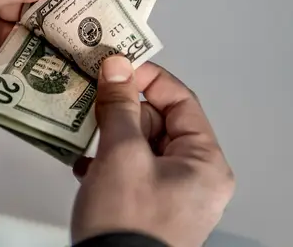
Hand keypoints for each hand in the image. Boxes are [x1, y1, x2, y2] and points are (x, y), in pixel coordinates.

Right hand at [71, 56, 234, 246]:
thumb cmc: (127, 224)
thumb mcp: (121, 154)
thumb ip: (119, 106)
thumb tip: (118, 68)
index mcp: (205, 164)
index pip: (182, 102)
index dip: (149, 80)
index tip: (119, 67)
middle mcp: (197, 180)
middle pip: (160, 124)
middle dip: (124, 113)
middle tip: (95, 103)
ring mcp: (174, 197)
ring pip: (143, 148)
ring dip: (112, 139)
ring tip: (87, 138)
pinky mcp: (151, 209)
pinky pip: (133, 172)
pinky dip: (110, 164)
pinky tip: (88, 167)